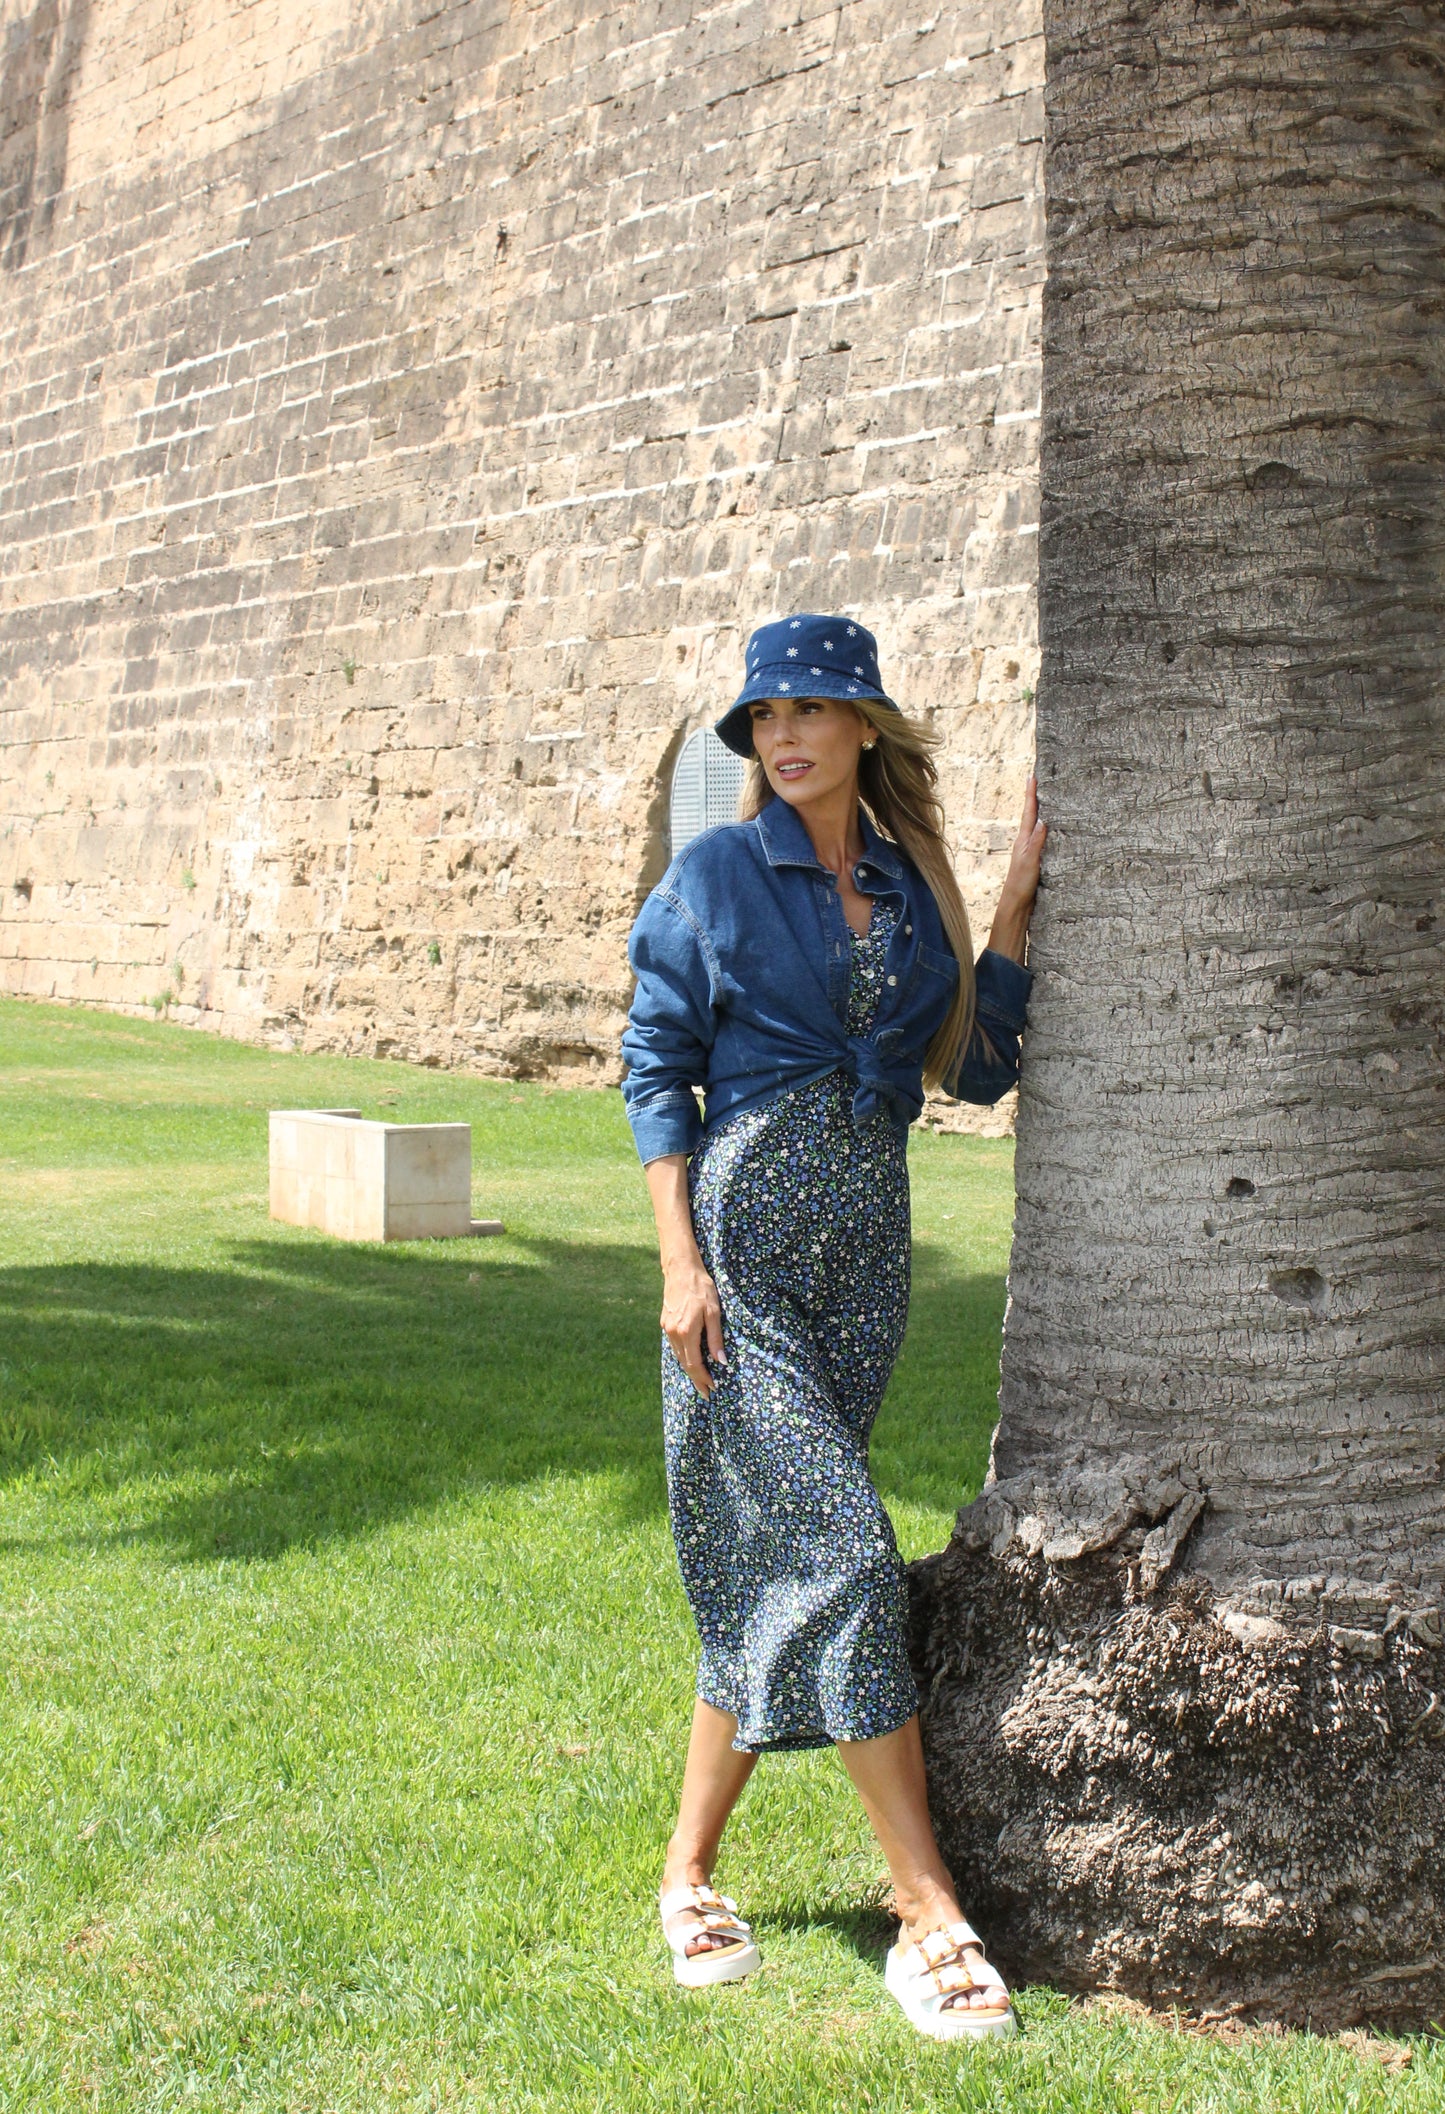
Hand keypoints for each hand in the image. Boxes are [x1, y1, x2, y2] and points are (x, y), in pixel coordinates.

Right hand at [661, 1261, 725, 1397]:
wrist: (681, 1270)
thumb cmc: (702, 1288)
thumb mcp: (714, 1312)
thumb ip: (716, 1338)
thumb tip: (720, 1362)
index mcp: (686, 1332)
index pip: (694, 1364)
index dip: (703, 1378)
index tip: (711, 1389)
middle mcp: (673, 1333)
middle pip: (684, 1363)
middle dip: (696, 1378)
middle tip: (706, 1392)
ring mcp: (667, 1328)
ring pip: (678, 1355)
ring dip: (689, 1369)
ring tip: (700, 1379)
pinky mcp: (665, 1323)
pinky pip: (674, 1346)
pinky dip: (683, 1356)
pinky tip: (690, 1359)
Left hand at [987, 775, 1046, 964]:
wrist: (1016, 908)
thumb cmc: (1020, 887)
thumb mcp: (1029, 863)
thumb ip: (1036, 843)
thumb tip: (1042, 820)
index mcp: (1024, 840)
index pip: (1029, 812)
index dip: (1032, 793)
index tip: (1034, 774)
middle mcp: (1027, 842)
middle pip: (1034, 814)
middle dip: (1038, 796)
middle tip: (1042, 777)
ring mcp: (1032, 851)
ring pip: (1039, 825)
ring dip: (1044, 810)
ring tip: (1050, 795)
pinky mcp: (1038, 861)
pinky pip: (1046, 838)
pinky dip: (1050, 828)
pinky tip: (1056, 827)